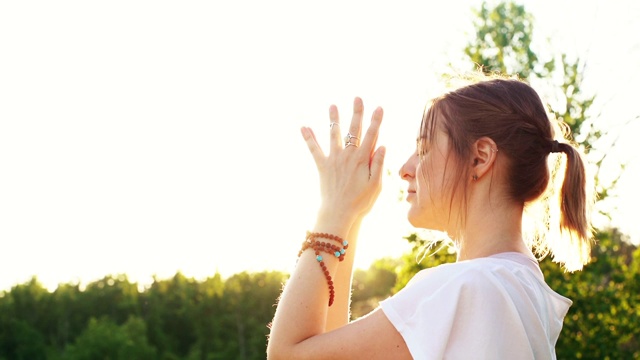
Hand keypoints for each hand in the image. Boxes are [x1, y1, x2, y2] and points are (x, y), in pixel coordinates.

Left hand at [301, 97, 385, 225]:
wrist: (338, 213)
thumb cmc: (360, 202)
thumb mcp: (376, 185)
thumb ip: (378, 164)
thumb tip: (382, 145)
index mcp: (362, 159)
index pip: (372, 135)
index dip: (376, 120)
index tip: (379, 107)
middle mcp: (347, 155)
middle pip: (353, 129)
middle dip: (356, 112)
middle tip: (357, 98)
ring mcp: (333, 159)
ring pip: (334, 134)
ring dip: (333, 119)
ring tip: (332, 106)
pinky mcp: (322, 166)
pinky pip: (314, 149)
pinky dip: (308, 137)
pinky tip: (303, 126)